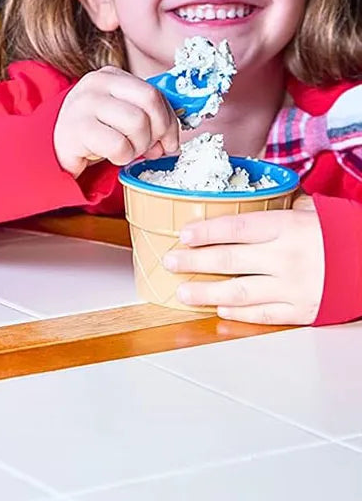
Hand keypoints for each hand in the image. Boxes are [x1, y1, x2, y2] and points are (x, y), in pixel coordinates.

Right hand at [53, 67, 180, 178]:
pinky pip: (119, 146)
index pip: (154, 92)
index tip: (167, 141)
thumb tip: (172, 139)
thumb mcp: (120, 114)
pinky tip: (110, 155)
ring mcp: (84, 104)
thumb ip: (147, 116)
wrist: (52, 148)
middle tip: (148, 148)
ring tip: (125, 151)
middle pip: (150, 103)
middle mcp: (96, 83)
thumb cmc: (93, 133)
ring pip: (138, 124)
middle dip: (157, 133)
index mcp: (110, 75)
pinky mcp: (76, 128)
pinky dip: (121, 157)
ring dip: (138, 147)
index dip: (169, 121)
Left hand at [164, 196, 323, 325]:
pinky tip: (219, 309)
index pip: (235, 229)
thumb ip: (277, 210)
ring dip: (206, 293)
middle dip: (194, 262)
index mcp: (287, 229)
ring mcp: (294, 289)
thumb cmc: (344, 234)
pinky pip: (263, 315)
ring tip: (182, 292)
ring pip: (240, 293)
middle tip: (170, 261)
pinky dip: (238, 313)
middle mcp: (287, 260)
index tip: (183, 235)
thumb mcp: (311, 212)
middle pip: (229, 261)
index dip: (205, 232)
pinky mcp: (303, 312)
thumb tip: (243, 199)